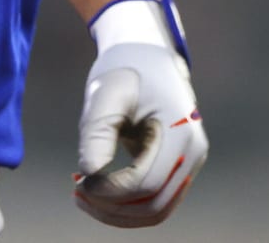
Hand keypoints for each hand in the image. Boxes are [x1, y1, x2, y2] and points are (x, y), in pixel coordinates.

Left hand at [74, 0, 205, 228]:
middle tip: (76, 193)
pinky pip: (155, 198)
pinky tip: (97, 189)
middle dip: (111, 208)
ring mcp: (189, 162)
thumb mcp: (106, 95)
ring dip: (118, 212)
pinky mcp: (178, 167)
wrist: (146, 55)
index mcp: (180, 132)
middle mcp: (192, 153)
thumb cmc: (124, 71)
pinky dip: (126, 203)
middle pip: (154, 206)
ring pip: (156, 210)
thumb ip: (97, 134)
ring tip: (82, 195)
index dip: (109, 191)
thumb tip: (89, 176)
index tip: (77, 180)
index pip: (146, 185)